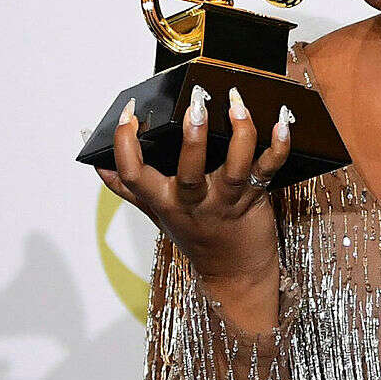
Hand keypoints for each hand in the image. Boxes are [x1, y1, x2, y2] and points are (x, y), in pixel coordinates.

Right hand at [97, 85, 291, 319]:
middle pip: (190, 170)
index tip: (129, 112)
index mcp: (164, 201)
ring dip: (240, 134)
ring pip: (234, 167)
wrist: (235, 275)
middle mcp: (193, 202)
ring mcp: (226, 202)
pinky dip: (278, 147)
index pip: (134, 174)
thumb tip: (98, 165)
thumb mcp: (156, 214)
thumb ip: (129, 190)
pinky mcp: (254, 200)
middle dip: (192, 137)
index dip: (125, 144)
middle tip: (195, 105)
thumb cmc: (196, 238)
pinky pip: (268, 170)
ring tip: (238, 106)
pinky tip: (282, 124)